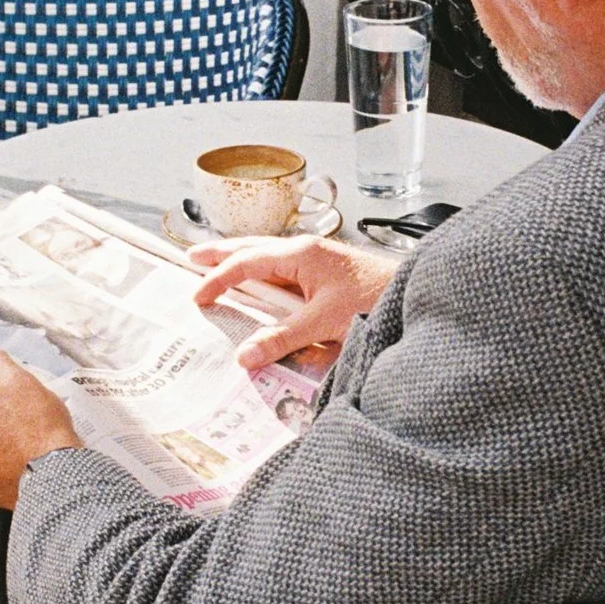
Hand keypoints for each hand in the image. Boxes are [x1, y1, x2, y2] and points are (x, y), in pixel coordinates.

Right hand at [190, 235, 400, 369]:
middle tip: (192, 257)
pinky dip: (264, 274)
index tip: (198, 296)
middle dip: (222, 253)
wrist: (412, 294)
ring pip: (268, 256)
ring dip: (241, 261)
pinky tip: (260, 283)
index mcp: (300, 254)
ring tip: (217, 264)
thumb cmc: (375, 298)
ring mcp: (316, 260)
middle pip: (253, 248)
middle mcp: (305, 251)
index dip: (219, 279)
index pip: (247, 263)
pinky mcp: (326, 274)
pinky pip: (284, 270)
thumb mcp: (325, 322)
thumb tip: (245, 355)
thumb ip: (283, 338)